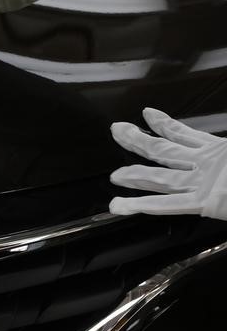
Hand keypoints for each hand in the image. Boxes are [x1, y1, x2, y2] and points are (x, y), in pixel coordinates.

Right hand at [109, 108, 226, 218]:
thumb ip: (219, 208)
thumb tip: (211, 215)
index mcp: (209, 201)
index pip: (165, 204)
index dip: (138, 204)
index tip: (116, 205)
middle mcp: (200, 179)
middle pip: (159, 175)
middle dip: (134, 172)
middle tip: (114, 173)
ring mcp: (206, 160)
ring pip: (165, 151)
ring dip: (139, 141)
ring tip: (118, 131)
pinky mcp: (217, 145)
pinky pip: (187, 134)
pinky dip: (166, 124)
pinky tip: (149, 114)